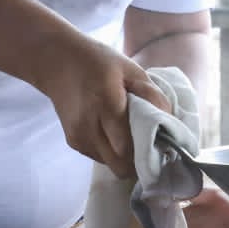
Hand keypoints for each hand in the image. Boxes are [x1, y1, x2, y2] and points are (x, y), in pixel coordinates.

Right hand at [44, 36, 170, 178]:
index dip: (147, 153)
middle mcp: (89, 125)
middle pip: (120, 165)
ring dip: (125, 158)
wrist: (58, 62)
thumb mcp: (131, 70)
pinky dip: (112, 151)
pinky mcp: (73, 142)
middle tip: (152, 148)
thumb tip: (170, 123)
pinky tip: (114, 133)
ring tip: (133, 136)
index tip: (163, 149)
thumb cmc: (99, 62)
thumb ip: (152, 96)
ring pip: (110, 165)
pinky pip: (100, 157)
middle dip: (138, 162)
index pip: (128, 147)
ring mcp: (78, 136)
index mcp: (107, 103)